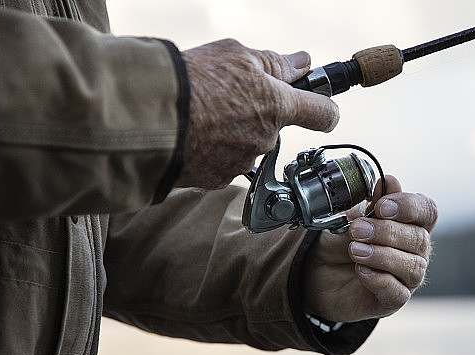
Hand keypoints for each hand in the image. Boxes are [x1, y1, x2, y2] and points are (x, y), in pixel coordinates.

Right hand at [177, 39, 339, 189]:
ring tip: (200, 115)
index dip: (326, 108)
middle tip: (224, 96)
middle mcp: (266, 139)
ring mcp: (241, 162)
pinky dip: (209, 150)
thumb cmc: (193, 81)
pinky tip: (190, 134)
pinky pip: (220, 161)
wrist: (148, 118)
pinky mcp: (217, 179)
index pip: (323, 113)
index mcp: (278, 106)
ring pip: (243, 144)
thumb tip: (302, 63)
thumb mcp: (236, 54)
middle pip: (272, 127)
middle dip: (254, 113)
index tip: (324, 105)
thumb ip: (274, 63)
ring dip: (229, 132)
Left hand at [301, 175, 437, 322]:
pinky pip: (397, 293)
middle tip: (356, 229)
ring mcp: (406, 278)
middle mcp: (415, 251)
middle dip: (386, 232)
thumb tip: (390, 181)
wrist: (316, 272)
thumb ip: (372, 203)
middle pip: (419, 239)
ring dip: (382, 255)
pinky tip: (361, 270)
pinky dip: (380, 280)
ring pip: (412, 267)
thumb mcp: (350, 217)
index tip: (382, 206)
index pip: (428, 211)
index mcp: (410, 224)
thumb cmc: (341, 241)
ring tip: (355, 250)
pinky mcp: (392, 301)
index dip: (409, 207)